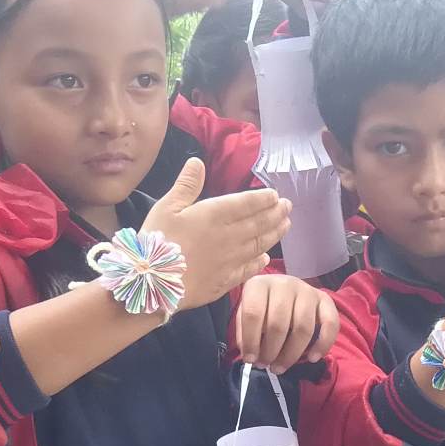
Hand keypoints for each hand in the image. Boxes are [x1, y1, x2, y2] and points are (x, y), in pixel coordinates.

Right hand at [142, 160, 291, 308]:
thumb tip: (198, 162)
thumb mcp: (167, 206)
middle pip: (258, 223)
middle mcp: (229, 236)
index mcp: (215, 215)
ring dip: (274, 234)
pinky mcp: (225, 281)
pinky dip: (258, 261)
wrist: (155, 283)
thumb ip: (186, 185)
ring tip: (286, 226)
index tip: (275, 195)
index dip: (262, 199)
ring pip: (258, 244)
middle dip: (275, 214)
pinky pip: (248, 269)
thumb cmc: (158, 241)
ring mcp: (230, 260)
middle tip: (289, 207)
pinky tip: (265, 257)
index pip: (246, 204)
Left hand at [235, 274, 338, 370]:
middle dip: (271, 351)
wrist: (284, 289)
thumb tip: (251, 356)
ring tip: (281, 367)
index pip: (253, 313)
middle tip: (266, 365)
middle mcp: (284, 283)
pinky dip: (323, 344)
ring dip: (291, 354)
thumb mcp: (245, 314)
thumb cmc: (262, 305)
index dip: (251, 340)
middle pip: (278, 323)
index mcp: (260, 285)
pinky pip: (331, 324)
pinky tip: (312, 358)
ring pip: (303, 328)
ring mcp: (307, 290)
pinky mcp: (325, 300)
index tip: (250, 360)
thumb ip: (244, 332)